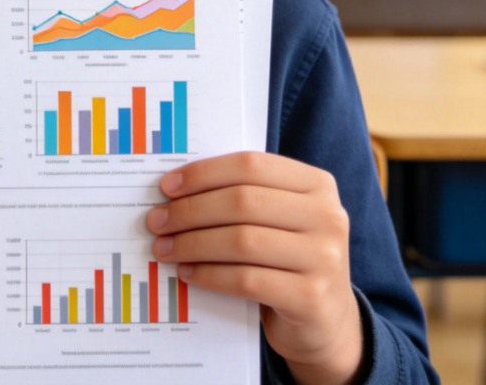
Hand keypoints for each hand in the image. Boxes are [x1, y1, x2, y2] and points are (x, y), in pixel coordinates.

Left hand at [147, 152, 366, 384]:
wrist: (325, 320)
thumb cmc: (286, 256)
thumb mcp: (278, 217)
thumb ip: (243, 195)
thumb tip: (174, 188)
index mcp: (316, 184)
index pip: (250, 165)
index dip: (204, 173)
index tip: (167, 186)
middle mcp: (328, 216)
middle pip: (242, 201)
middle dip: (190, 210)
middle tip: (157, 221)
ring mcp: (325, 258)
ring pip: (242, 241)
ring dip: (193, 244)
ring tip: (165, 248)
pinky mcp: (312, 298)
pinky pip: (247, 280)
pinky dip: (210, 275)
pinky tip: (188, 273)